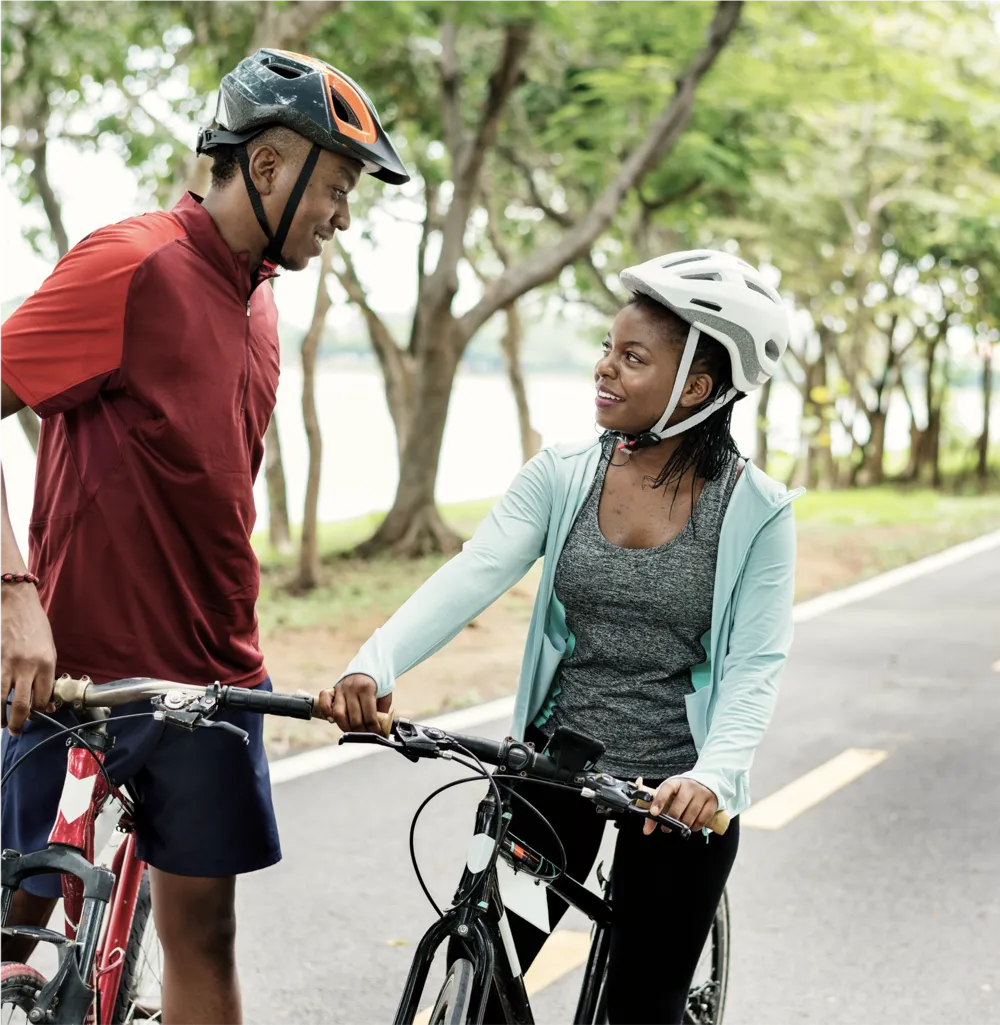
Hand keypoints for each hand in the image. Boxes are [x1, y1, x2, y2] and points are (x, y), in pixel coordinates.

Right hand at [0, 585, 56, 735]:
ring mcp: (4, 664)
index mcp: (45, 663)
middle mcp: (25, 667)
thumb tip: (46, 701)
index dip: (41, 712)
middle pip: (21, 706)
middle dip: (18, 724)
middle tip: (15, 731)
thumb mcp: (49, 648)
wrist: (13, 602)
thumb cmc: (34, 625)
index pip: (43, 699)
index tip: (38, 716)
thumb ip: (46, 674)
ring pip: (0, 701)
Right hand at [316, 674, 391, 733]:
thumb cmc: (377, 682)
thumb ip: (383, 710)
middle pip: (354, 719)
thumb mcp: (385, 693)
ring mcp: (341, 689)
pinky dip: (326, 713)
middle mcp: (352, 689)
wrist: (368, 665)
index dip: (373, 729)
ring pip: (338, 714)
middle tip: (366, 735)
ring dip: (345, 727)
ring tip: (352, 732)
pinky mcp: (333, 689)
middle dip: (361, 731)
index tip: (377, 734)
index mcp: (367, 688)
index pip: (369, 716)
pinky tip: (333, 720)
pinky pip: (324, 702)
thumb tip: (382, 728)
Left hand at [643, 777, 718, 835]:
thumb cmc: (683, 791)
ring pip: (691, 814)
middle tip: (665, 828)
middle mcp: (690, 786)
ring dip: (683, 825)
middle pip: (679, 805)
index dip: (659, 801)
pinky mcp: (712, 802)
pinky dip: (695, 827)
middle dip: (671, 820)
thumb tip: (647, 830)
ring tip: (679, 827)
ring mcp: (702, 794)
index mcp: (676, 782)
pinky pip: (702, 819)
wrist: (705, 783)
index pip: (666, 789)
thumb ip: (657, 810)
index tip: (653, 813)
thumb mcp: (670, 794)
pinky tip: (690, 826)